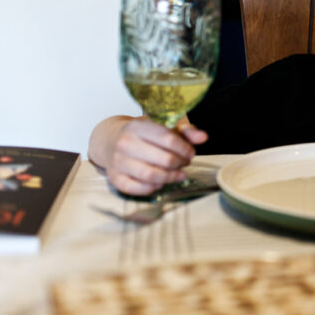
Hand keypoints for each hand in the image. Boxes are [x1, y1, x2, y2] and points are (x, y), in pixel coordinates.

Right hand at [88, 115, 206, 194]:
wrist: (111, 140)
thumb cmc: (143, 134)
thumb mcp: (163, 126)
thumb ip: (185, 131)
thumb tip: (203, 137)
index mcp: (138, 127)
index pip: (168, 139)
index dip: (185, 149)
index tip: (191, 153)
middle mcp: (125, 143)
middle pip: (163, 159)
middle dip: (180, 163)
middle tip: (185, 163)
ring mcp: (118, 162)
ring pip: (150, 175)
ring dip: (170, 177)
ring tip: (178, 174)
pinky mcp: (114, 178)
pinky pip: (136, 188)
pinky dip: (152, 188)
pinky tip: (161, 182)